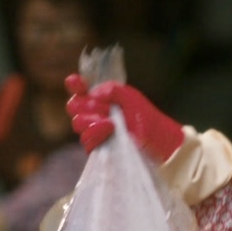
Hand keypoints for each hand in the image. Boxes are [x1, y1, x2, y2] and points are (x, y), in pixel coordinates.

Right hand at [65, 75, 183, 161]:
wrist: (157, 139)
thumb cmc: (145, 116)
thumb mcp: (131, 97)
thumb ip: (113, 90)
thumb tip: (94, 93)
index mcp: (100, 98)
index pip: (79, 89)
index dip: (74, 85)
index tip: (78, 83)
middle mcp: (93, 113)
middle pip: (73, 106)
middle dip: (86, 105)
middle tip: (105, 107)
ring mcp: (93, 131)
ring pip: (78, 122)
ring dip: (92, 119)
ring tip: (111, 122)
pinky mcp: (97, 147)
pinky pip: (86, 139)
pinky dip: (96, 132)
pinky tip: (109, 129)